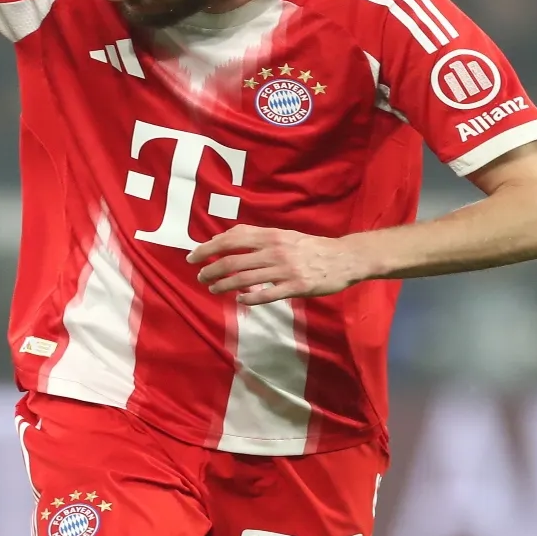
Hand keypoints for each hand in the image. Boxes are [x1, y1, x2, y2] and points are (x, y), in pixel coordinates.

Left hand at [188, 226, 369, 304]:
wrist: (344, 258)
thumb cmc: (310, 247)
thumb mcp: (283, 234)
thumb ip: (257, 237)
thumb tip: (224, 239)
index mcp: (270, 236)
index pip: (231, 239)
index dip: (207, 248)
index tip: (192, 257)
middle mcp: (274, 251)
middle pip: (232, 261)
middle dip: (211, 270)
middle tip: (201, 277)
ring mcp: (285, 270)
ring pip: (244, 279)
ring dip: (224, 286)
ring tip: (213, 289)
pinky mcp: (295, 287)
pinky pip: (266, 295)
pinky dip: (249, 298)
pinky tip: (239, 301)